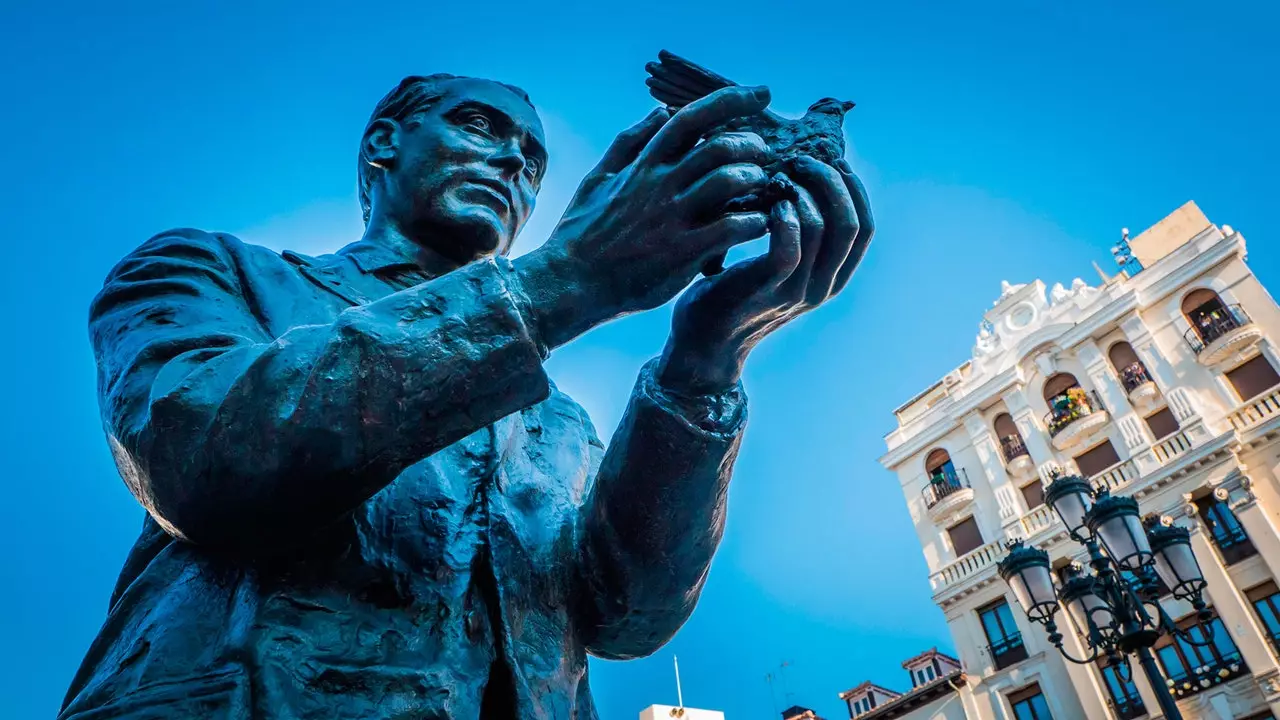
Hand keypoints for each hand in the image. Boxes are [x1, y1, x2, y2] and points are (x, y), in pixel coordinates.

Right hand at [514, 86, 775, 348]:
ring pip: (728, 181)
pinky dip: (753, 222)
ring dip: (755, 179)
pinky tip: (759, 225)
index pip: (690, 117)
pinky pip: (730, 228)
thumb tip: (660, 110)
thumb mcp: (596, 179)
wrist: (567, 284)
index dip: (731, 100)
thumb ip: (629, 142)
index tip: (761, 94)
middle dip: (751, 145)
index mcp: (641, 165)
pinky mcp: (681, 254)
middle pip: (718, 147)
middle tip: (763, 154)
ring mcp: (670, 218)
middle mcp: (658, 185)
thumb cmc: (581, 235)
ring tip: (761, 186)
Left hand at [656, 156, 873, 394]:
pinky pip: (789, 246)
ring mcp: (798, 291)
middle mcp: (824, 287)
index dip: (852, 188)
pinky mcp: (768, 289)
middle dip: (831, 181)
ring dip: (803, 191)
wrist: (703, 341)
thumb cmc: (732, 291)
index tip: (827, 161)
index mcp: (833, 278)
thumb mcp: (776, 265)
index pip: (865, 226)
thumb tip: (806, 182)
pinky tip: (764, 204)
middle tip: (800, 160)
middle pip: (852, 223)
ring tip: (778, 176)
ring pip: (823, 228)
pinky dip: (782, 216)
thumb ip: (799, 237)